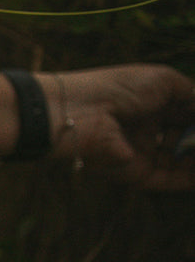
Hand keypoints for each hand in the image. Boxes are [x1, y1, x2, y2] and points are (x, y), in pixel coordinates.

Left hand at [53, 65, 194, 189]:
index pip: (187, 114)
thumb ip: (193, 95)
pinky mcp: (137, 174)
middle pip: (186, 138)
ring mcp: (143, 153)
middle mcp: (146, 129)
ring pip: (184, 161)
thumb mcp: (163, 82)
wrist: (77, 113)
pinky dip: (194, 177)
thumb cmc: (117, 89)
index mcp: (149, 104)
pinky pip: (174, 180)